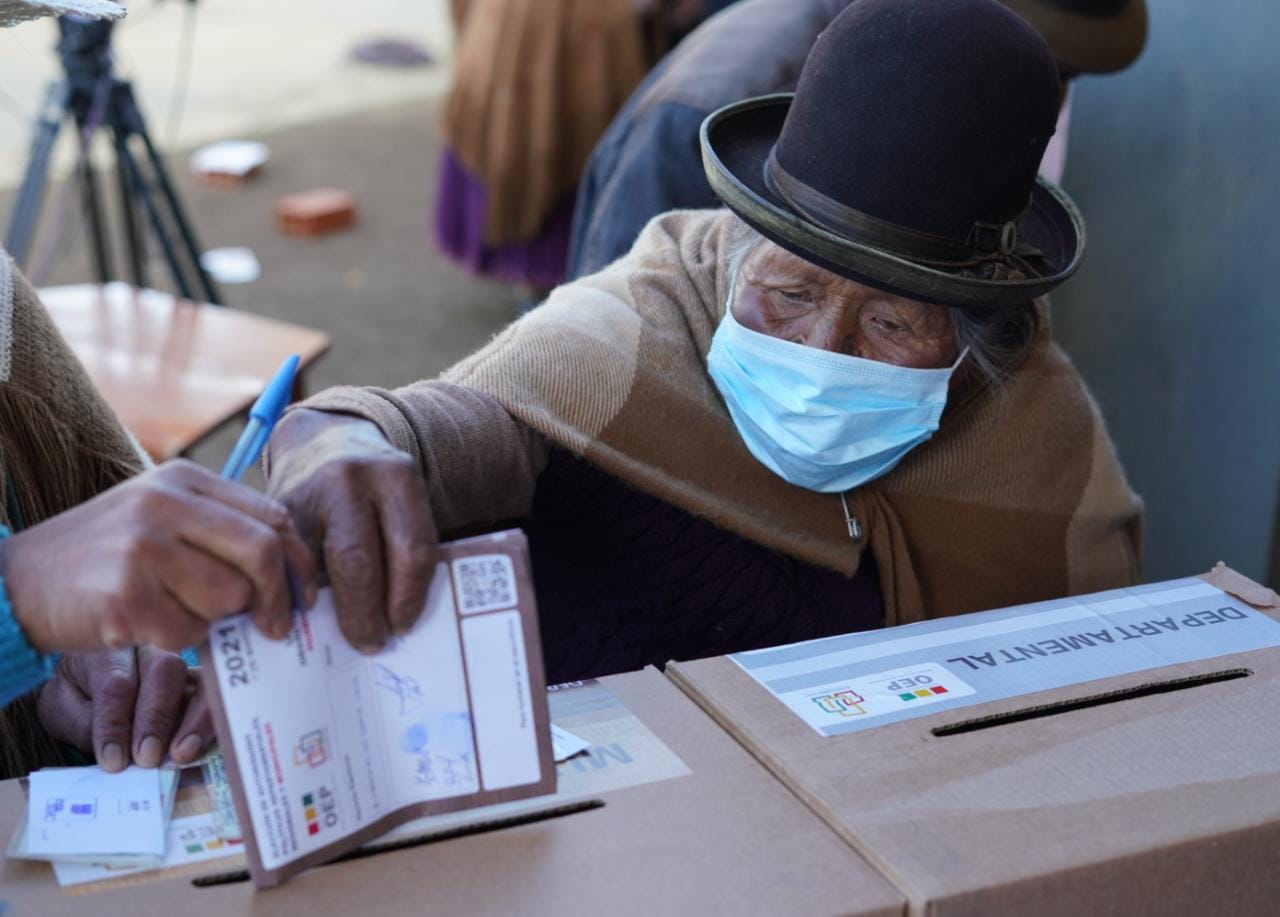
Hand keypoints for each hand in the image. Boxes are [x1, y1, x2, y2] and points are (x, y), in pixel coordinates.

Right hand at [6, 459, 317, 654]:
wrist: (15, 582)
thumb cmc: (102, 557)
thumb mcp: (159, 517)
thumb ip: (219, 529)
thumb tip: (293, 569)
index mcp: (182, 480)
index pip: (270, 515)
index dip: (298, 560)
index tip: (305, 593)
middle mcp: (164, 504)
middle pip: (261, 553)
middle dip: (278, 598)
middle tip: (277, 627)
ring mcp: (142, 548)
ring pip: (229, 598)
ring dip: (215, 620)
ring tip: (177, 610)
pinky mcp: (125, 597)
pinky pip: (189, 633)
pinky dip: (178, 640)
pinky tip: (146, 625)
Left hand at [37, 649, 212, 771]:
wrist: (88, 682)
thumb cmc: (76, 694)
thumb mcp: (61, 709)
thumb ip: (84, 725)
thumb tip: (117, 751)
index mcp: (106, 649)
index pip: (116, 683)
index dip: (116, 722)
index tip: (113, 759)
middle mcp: (149, 648)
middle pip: (164, 670)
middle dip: (157, 718)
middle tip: (147, 758)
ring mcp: (181, 662)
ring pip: (198, 679)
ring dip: (194, 719)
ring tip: (181, 754)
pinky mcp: (201, 683)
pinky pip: (215, 696)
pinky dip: (210, 723)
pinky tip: (198, 749)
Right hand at [265, 409, 436, 652]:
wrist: (323, 439)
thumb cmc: (373, 488)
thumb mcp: (400, 498)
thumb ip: (402, 546)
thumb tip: (398, 622)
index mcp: (397, 476)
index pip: (411, 549)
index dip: (409, 597)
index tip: (403, 626)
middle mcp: (350, 479)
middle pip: (358, 562)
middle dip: (365, 614)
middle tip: (372, 642)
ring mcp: (306, 492)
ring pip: (314, 567)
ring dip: (324, 611)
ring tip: (336, 637)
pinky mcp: (271, 509)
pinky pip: (284, 563)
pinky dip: (295, 595)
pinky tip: (304, 615)